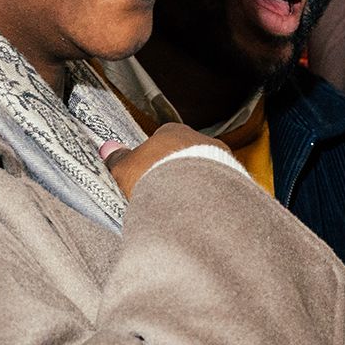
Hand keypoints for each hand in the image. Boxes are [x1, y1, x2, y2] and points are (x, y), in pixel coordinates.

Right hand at [101, 122, 227, 198]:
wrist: (194, 194)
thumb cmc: (154, 176)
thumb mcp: (125, 169)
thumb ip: (117, 160)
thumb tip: (108, 150)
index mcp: (173, 131)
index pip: (162, 142)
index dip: (152, 161)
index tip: (146, 178)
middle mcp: (200, 140)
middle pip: (185, 157)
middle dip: (176, 174)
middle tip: (164, 196)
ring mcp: (222, 158)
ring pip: (205, 172)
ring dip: (195, 187)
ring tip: (182, 208)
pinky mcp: (236, 179)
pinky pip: (220, 188)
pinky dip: (210, 198)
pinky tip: (201, 212)